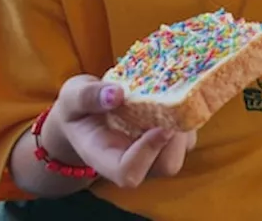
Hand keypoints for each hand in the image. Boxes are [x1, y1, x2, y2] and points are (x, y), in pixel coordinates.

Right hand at [42, 74, 196, 187]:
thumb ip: (87, 97)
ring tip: (177, 92)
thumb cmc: (78, 109)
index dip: (147, 153)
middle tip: (177, 105)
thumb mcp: (72, 97)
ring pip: (183, 149)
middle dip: (177, 139)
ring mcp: (156, 152)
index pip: (128, 172)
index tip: (159, 126)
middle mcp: (135, 161)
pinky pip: (190, 132)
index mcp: (105, 158)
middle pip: (166, 166)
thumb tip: (116, 94)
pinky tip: (180, 90)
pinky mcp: (171, 138)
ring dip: (186, 123)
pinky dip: (190, 113)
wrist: (89, 114)